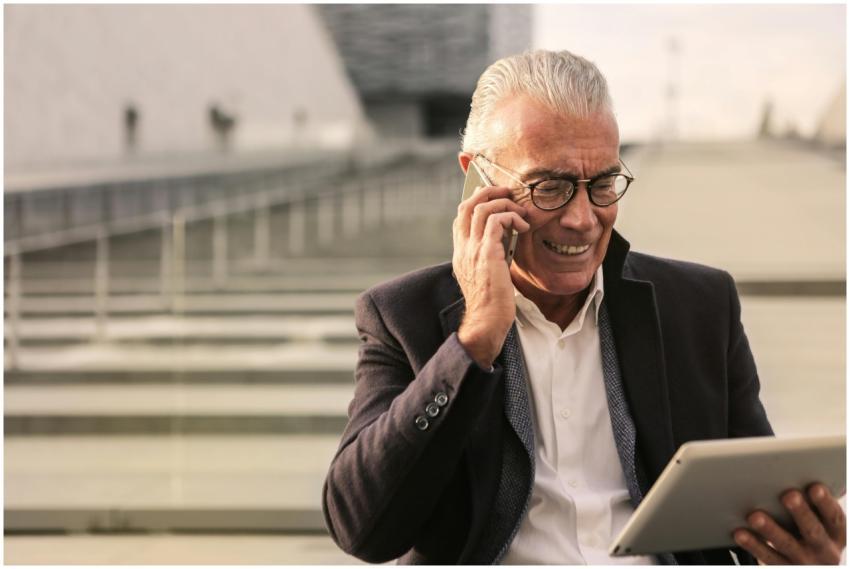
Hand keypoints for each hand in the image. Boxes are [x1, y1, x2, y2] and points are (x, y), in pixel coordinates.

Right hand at [452, 184, 528, 367]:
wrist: (487, 321)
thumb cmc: (491, 302)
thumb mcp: (486, 273)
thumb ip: (489, 254)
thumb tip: (503, 237)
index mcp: (460, 252)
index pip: (460, 216)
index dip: (475, 201)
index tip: (492, 196)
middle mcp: (463, 247)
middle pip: (467, 205)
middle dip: (487, 192)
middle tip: (507, 192)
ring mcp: (473, 249)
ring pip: (482, 208)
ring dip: (504, 203)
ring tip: (521, 212)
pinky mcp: (487, 253)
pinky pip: (496, 221)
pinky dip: (512, 216)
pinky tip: (524, 226)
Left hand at [733, 484, 845, 563]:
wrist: (812, 568)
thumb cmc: (811, 534)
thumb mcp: (822, 523)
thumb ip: (814, 504)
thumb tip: (805, 472)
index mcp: (836, 534)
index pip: (835, 517)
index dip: (825, 502)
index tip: (815, 487)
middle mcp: (824, 550)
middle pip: (813, 531)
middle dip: (801, 512)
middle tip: (788, 496)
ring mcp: (804, 561)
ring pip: (787, 545)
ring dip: (770, 529)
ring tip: (755, 516)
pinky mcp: (784, 568)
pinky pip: (768, 557)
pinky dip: (753, 544)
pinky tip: (740, 533)